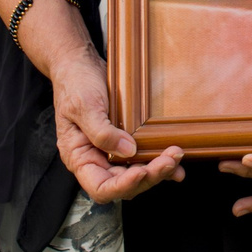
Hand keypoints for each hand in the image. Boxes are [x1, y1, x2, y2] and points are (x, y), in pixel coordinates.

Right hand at [51, 47, 183, 201]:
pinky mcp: (124, 141)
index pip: (100, 188)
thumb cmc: (75, 84)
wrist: (78, 64)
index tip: (142, 172)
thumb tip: (128, 151)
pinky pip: (142, 158)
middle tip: (169, 160)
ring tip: (176, 156)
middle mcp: (95, 160)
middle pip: (124, 184)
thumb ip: (102, 132)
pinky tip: (175, 160)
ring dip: (158, 170)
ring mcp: (110, 152)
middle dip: (149, 176)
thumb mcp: (84, 106)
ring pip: (136, 175)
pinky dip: (158, 161)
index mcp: (79, 157)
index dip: (122, 186)